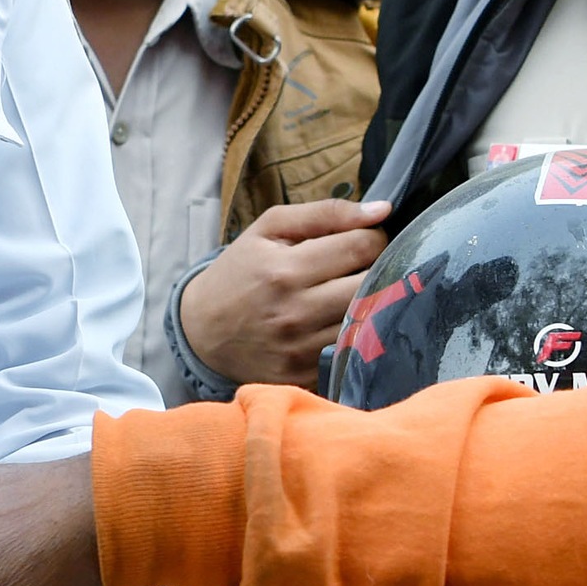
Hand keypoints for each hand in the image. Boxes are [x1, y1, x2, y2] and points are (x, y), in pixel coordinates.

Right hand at [175, 201, 390, 391]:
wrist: (202, 330)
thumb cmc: (242, 271)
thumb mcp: (271, 229)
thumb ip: (327, 213)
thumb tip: (383, 210)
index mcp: (286, 270)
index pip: (362, 246)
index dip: (373, 237)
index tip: (363, 240)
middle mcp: (296, 312)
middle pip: (373, 284)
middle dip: (378, 269)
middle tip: (361, 267)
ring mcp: (301, 350)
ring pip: (368, 319)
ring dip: (371, 302)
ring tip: (350, 292)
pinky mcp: (305, 375)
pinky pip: (352, 350)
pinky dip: (356, 333)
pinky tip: (340, 322)